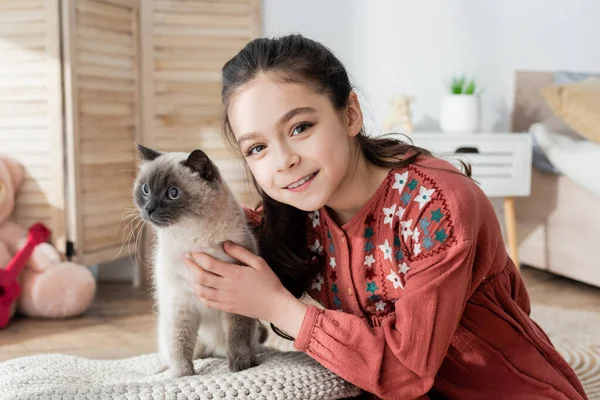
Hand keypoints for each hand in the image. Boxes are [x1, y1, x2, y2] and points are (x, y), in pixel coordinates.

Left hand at [183, 241, 307, 336]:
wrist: (275, 306)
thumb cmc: (269, 282)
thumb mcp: (258, 263)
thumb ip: (240, 252)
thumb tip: (225, 244)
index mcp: (233, 274)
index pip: (209, 263)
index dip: (198, 256)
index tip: (193, 251)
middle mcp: (226, 287)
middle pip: (201, 276)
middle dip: (190, 266)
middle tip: (184, 258)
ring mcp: (225, 299)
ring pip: (201, 291)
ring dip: (191, 281)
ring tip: (187, 273)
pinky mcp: (226, 308)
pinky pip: (207, 302)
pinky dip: (199, 295)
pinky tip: (197, 290)